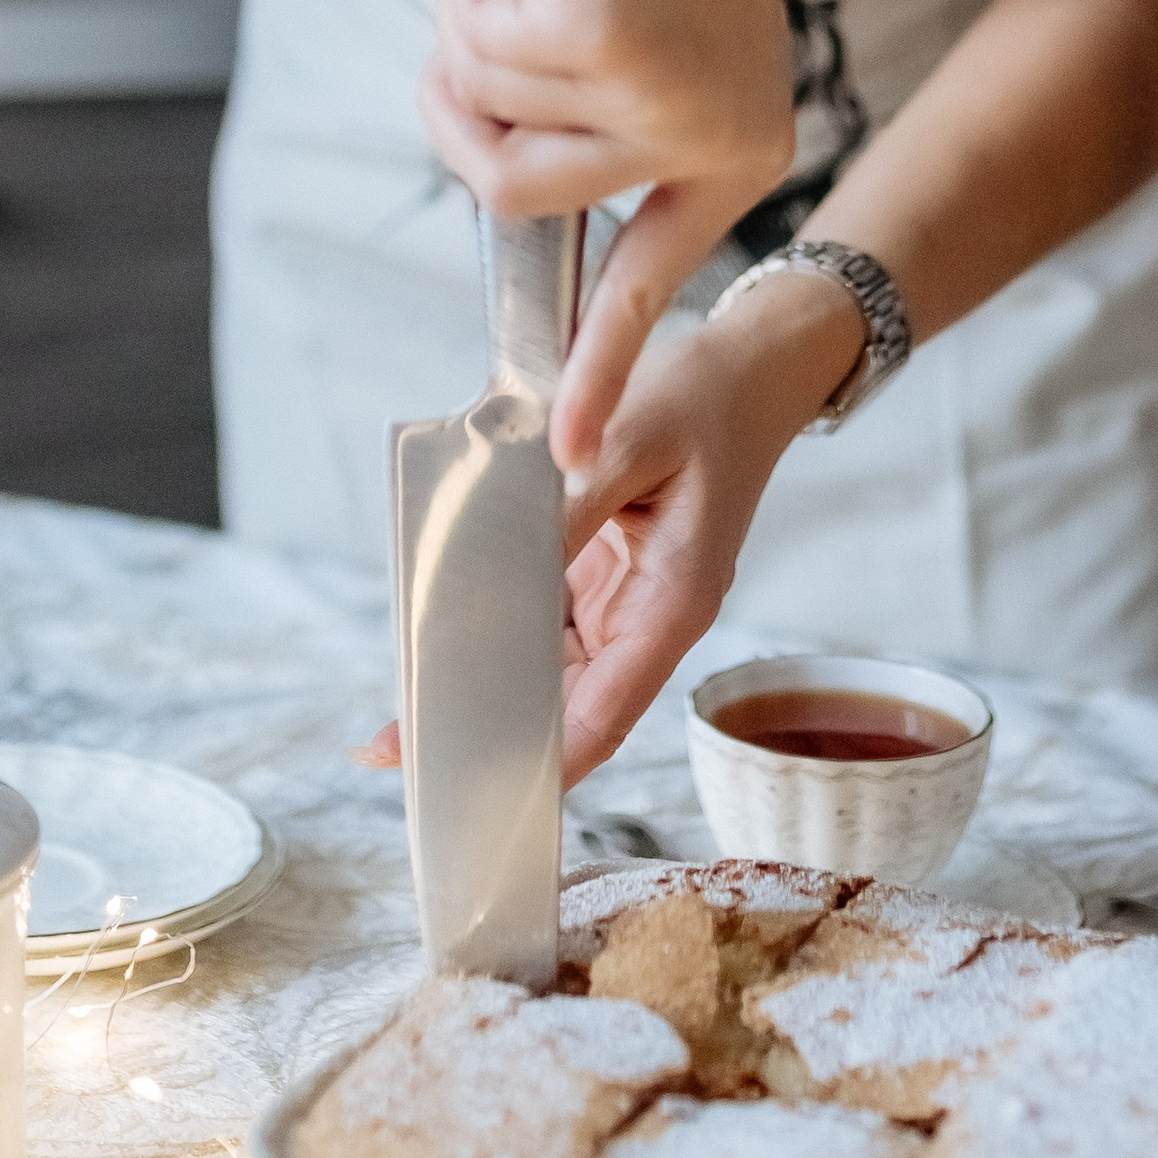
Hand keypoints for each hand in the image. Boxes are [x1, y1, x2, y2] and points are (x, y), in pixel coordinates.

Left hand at [354, 272, 860, 785]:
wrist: (755, 366)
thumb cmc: (708, 399)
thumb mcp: (629, 439)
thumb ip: (560, 507)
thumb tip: (491, 566)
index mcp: (674, 603)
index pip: (604, 716)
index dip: (540, 763)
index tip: (477, 792)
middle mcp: (652, 618)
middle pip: (570, 708)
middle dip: (495, 734)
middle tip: (402, 753)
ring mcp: (628, 602)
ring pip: (552, 673)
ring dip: (490, 690)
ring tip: (408, 716)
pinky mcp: (606, 576)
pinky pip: (546, 624)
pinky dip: (500, 635)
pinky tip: (445, 640)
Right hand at [416, 0, 795, 434]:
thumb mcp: (620, 26)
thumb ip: (579, 113)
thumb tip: (504, 177)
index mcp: (737, 146)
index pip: (655, 275)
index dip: (604, 362)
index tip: (573, 449)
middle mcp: (720, 137)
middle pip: (514, 192)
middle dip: (462, 92)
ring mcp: (669, 98)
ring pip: (483, 122)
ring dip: (463, 24)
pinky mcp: (613, 47)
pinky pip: (470, 54)